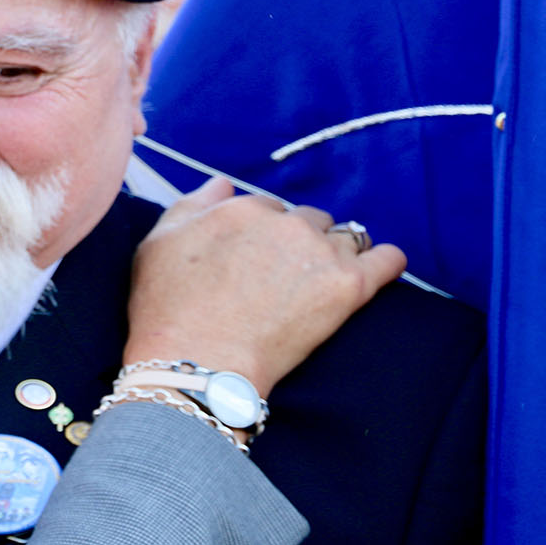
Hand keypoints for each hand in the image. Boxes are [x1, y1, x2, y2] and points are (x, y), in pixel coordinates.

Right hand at [124, 178, 406, 396]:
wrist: (195, 361)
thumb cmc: (167, 309)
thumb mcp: (157, 243)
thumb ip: (191, 204)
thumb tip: (222, 183)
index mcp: (242, 208)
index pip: (267, 208)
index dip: (262, 234)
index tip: (256, 260)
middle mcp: (285, 222)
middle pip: (308, 219)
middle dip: (300, 241)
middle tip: (285, 276)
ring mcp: (320, 252)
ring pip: (345, 236)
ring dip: (336, 252)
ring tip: (322, 281)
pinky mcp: (350, 286)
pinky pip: (388, 260)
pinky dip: (387, 261)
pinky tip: (380, 269)